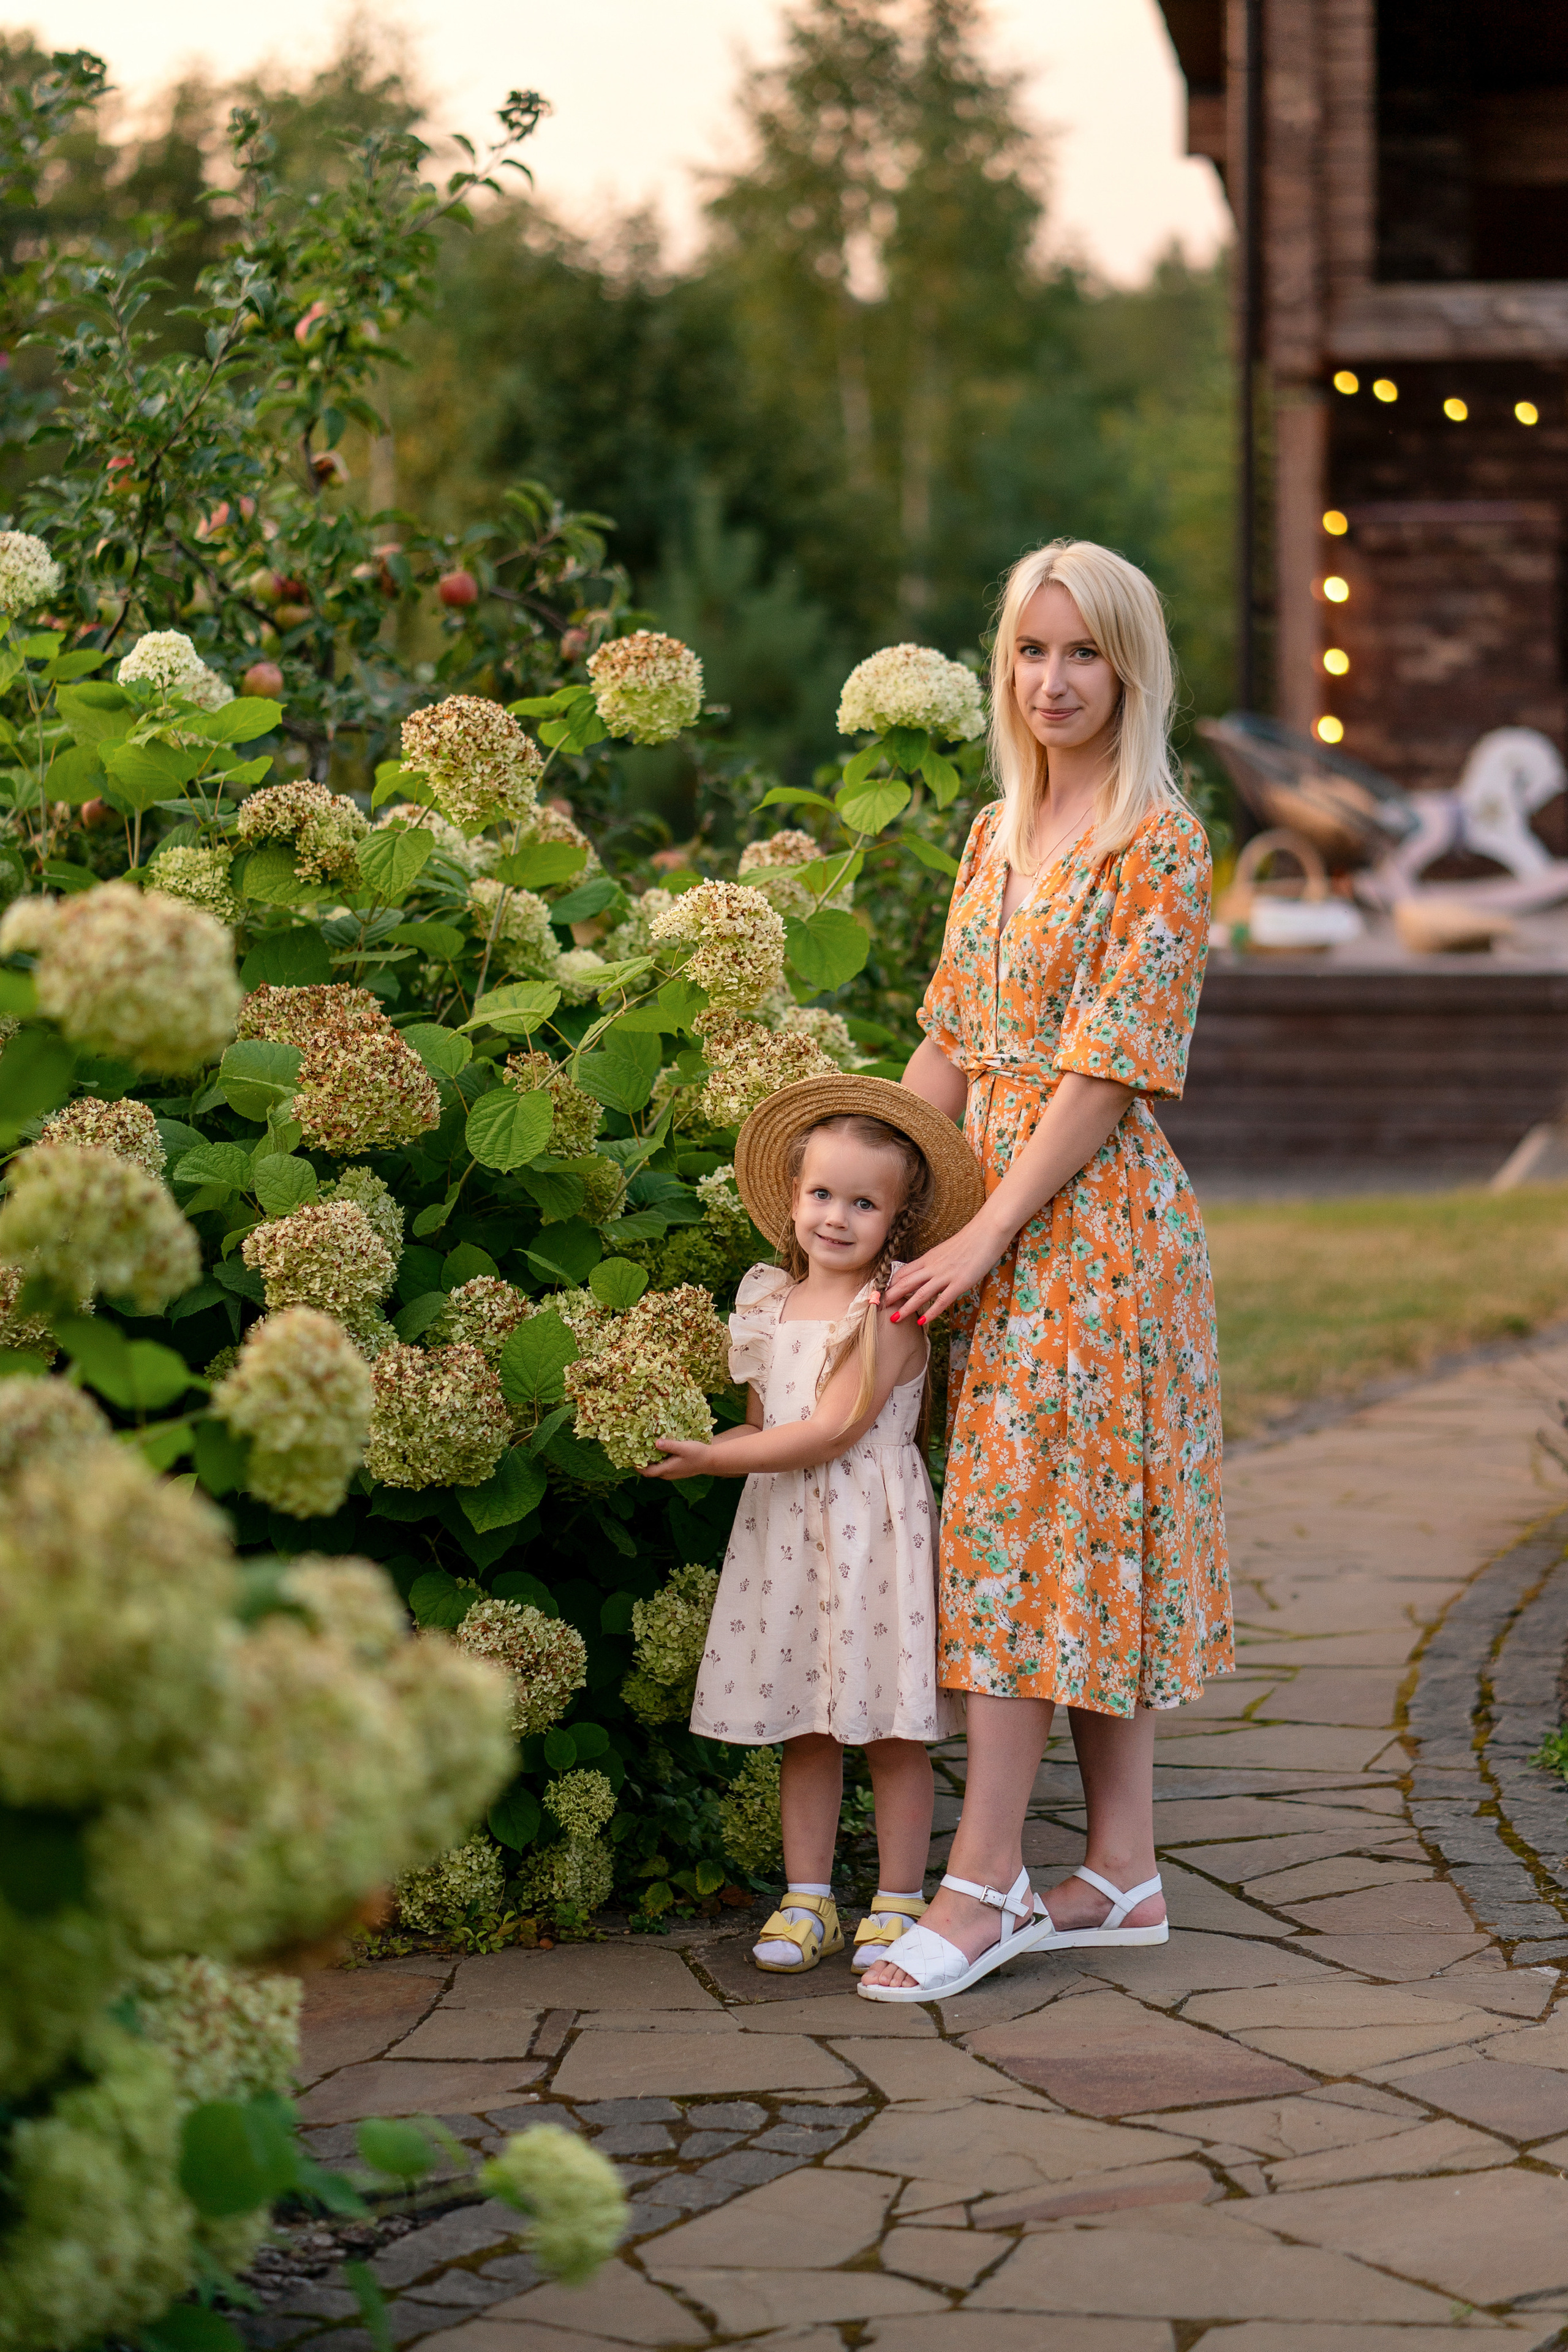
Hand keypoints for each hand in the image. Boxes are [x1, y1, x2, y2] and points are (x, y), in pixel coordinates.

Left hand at [639, 1438, 716, 1479]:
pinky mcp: (676, 1469)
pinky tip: (657, 1450)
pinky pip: (662, 1466)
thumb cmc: (697, 1453)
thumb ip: (670, 1446)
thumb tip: (656, 1443)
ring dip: (649, 1460)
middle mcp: (667, 1474)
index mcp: (667, 1469)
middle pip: (650, 1471)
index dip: (637, 1466)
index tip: (628, 1457)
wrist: (711, 1460)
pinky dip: (657, 1460)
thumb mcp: (683, 1447)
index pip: (647, 1471)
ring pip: (656, 1468)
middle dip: (641, 1462)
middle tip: (634, 1449)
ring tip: (643, 1448)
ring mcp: (672, 1473)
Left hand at [882, 1217, 1008, 1324]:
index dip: (890, 1284)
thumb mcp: (945, 1251)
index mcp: (928, 1258)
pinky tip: (922, 1321)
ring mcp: (945, 1275)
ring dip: (905, 1307)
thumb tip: (926, 1273)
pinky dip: (931, 1312)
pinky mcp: (959, 1283)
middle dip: (890, 1296)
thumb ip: (934, 1262)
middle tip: (878, 1308)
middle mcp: (932, 1266)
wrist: (986, 1232)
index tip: (880, 1294)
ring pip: (919, 1293)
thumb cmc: (969, 1241)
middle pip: (905, 1283)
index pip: (902, 1272)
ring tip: (894, 1318)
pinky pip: (941, 1300)